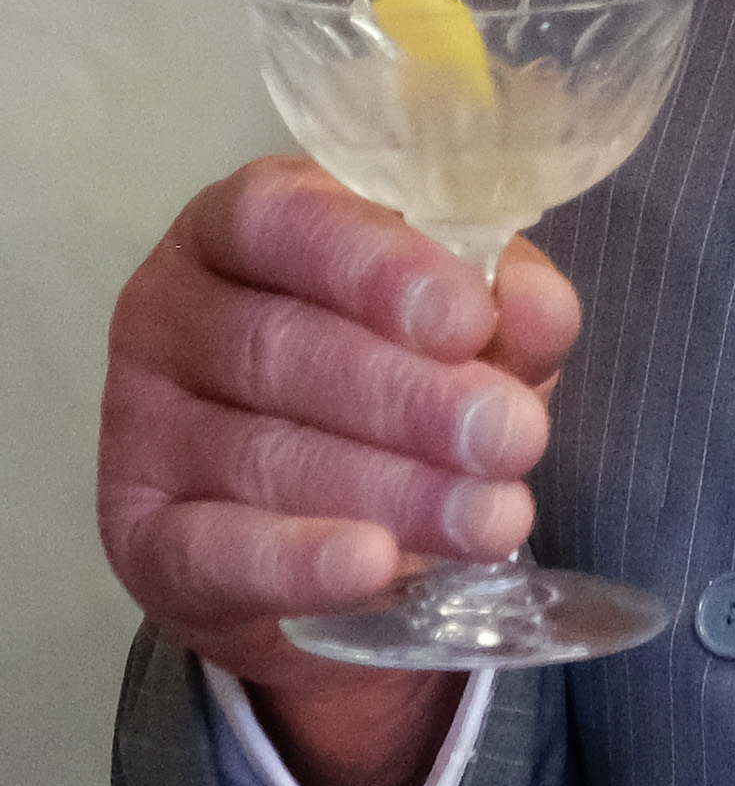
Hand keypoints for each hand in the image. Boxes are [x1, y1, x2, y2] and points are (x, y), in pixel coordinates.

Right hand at [99, 158, 579, 785]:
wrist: (321, 534)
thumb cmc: (395, 380)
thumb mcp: (458, 326)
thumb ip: (501, 309)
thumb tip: (540, 307)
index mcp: (246, 225)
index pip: (288, 221)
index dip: (379, 268)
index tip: (471, 320)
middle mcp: (176, 312)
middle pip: (282, 347)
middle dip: (412, 398)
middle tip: (514, 438)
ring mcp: (144, 429)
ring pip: (264, 454)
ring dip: (392, 490)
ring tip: (494, 519)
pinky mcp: (142, 540)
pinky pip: (211, 551)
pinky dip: (298, 560)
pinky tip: (371, 564)